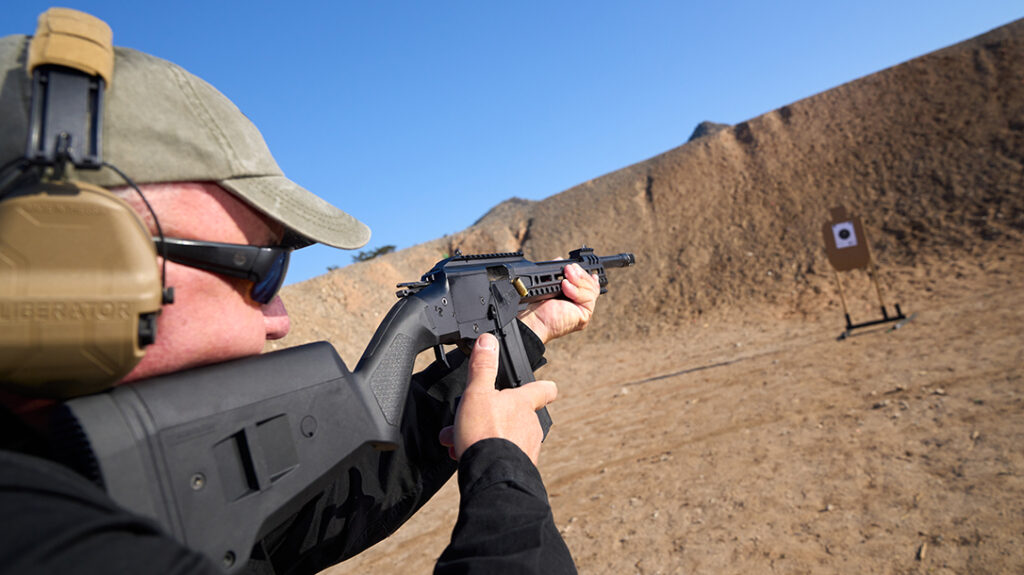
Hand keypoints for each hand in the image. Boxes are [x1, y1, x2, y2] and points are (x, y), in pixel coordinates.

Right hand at [439, 333, 557, 464]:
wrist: (491, 476)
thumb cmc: (485, 433)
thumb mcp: (477, 393)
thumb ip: (482, 366)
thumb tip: (488, 340)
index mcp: (523, 404)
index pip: (544, 390)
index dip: (544, 387)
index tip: (546, 387)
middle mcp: (530, 425)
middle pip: (515, 415)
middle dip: (489, 416)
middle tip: (468, 419)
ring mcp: (527, 448)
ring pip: (504, 436)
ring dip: (482, 435)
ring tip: (457, 440)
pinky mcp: (518, 468)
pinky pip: (500, 456)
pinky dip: (484, 454)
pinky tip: (464, 456)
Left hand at [517, 263, 600, 343]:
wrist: (533, 319)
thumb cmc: (536, 305)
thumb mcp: (548, 283)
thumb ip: (556, 272)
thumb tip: (561, 259)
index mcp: (573, 296)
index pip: (587, 282)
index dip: (585, 273)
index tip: (577, 265)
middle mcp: (580, 303)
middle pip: (591, 284)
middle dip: (580, 274)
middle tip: (568, 268)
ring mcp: (583, 310)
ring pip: (591, 289)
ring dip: (579, 280)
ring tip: (566, 276)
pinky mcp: (585, 315)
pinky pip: (589, 298)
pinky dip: (577, 290)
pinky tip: (565, 287)